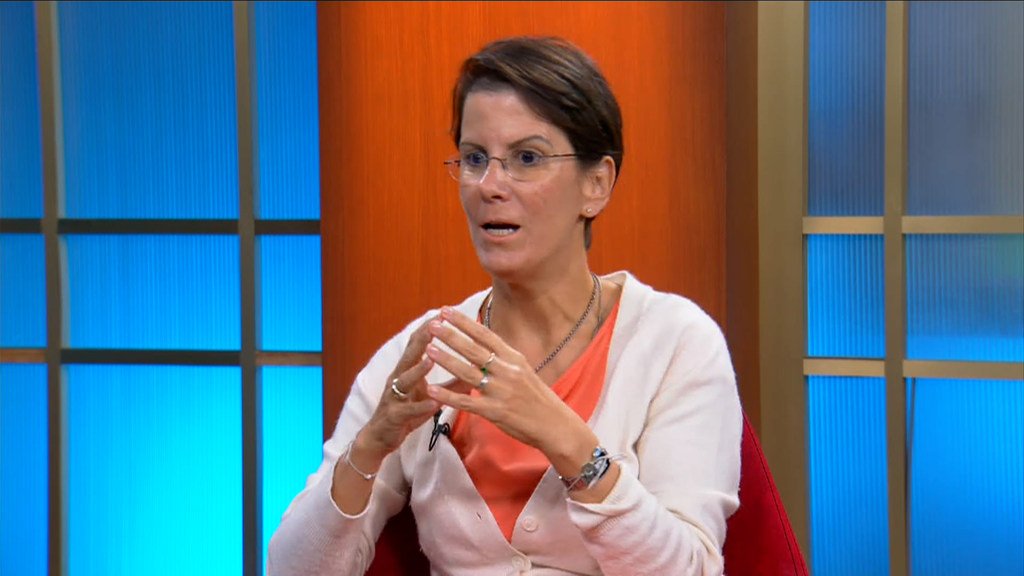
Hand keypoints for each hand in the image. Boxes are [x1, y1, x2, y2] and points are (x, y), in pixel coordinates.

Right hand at [354, 317, 441, 466]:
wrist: (380, 437)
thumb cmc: (407, 411)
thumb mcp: (429, 395)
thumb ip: (451, 384)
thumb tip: (476, 372)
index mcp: (407, 370)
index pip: (417, 344)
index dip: (428, 328)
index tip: (443, 313)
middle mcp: (398, 379)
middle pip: (409, 355)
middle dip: (422, 339)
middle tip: (435, 325)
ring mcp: (394, 396)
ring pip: (405, 380)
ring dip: (419, 369)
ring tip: (433, 359)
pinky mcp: (394, 416)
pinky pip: (408, 410)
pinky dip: (421, 405)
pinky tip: (434, 401)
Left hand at [422, 307, 590, 454]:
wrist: (555, 424)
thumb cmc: (537, 397)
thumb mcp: (523, 370)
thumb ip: (503, 357)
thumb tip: (483, 342)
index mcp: (513, 358)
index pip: (485, 335)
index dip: (464, 322)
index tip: (447, 310)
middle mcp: (506, 371)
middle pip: (474, 350)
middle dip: (451, 336)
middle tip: (432, 324)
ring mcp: (500, 391)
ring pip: (467, 372)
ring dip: (446, 360)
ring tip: (428, 348)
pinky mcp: (494, 411)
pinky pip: (466, 402)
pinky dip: (448, 396)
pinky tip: (431, 390)